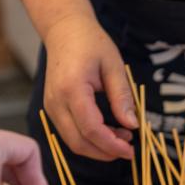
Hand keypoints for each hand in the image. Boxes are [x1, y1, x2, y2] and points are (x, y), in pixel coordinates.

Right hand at [43, 15, 135, 160]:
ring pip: (73, 142)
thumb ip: (122, 97)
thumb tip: (132, 125)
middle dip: (106, 152)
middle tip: (129, 149)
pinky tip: (109, 132)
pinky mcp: (53, 110)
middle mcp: (56, 102)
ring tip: (123, 138)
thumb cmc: (91, 43)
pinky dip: (90, 140)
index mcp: (72, 89)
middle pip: (79, 142)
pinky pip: (70, 134)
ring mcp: (51, 107)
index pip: (91, 129)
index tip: (131, 150)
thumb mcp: (114, 66)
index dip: (112, 145)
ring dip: (99, 148)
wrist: (64, 31)